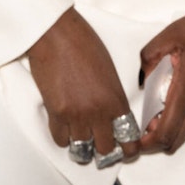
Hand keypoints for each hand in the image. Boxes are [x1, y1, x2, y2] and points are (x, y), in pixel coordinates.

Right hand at [27, 7, 138, 164]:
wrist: (56, 33)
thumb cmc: (84, 42)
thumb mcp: (110, 69)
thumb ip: (113, 94)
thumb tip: (112, 111)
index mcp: (116, 99)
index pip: (129, 136)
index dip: (129, 148)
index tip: (127, 151)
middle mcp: (99, 111)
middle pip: (107, 149)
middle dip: (106, 151)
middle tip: (102, 148)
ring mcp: (76, 114)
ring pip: (83, 150)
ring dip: (84, 148)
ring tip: (83, 144)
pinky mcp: (56, 113)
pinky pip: (61, 140)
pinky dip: (64, 139)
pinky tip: (66, 130)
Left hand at [137, 4, 184, 154]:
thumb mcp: (170, 35)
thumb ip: (149, 58)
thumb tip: (142, 80)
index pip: (166, 133)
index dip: (147, 142)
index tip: (133, 138)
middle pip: (175, 141)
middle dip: (154, 140)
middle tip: (141, 126)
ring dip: (167, 129)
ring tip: (153, 109)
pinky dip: (178, 120)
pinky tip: (170, 98)